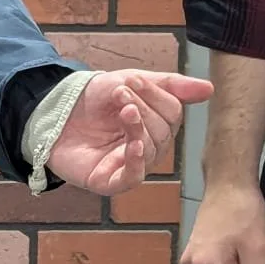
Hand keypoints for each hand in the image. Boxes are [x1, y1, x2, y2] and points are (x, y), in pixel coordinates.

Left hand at [47, 69, 211, 196]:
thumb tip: (210, 89)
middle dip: (143, 107)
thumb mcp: (131, 81)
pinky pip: (133, 177)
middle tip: (120, 96)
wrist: (54, 111)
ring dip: (136, 124)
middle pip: (163, 131)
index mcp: (157, 125)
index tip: (132, 81)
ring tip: (119, 108)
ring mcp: (131, 166)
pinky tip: (133, 144)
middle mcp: (150, 148)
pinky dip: (136, 160)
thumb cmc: (93, 99)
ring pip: (150, 148)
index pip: (173, 112)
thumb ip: (170, 85)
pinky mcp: (111, 181)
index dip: (155, 95)